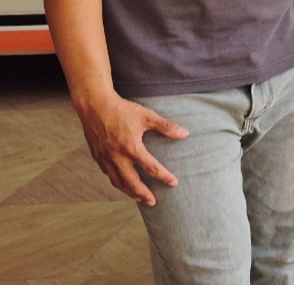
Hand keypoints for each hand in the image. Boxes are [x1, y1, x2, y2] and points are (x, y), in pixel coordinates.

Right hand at [74, 93, 188, 205]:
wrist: (94, 106)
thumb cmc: (121, 110)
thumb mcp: (147, 116)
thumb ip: (166, 126)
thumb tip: (185, 133)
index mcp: (131, 148)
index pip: (151, 168)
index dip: (163, 176)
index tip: (174, 183)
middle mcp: (116, 157)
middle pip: (131, 182)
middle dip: (143, 194)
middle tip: (153, 202)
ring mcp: (105, 158)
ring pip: (117, 181)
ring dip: (129, 191)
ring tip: (138, 197)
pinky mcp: (97, 156)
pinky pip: (108, 174)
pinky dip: (117, 181)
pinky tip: (122, 182)